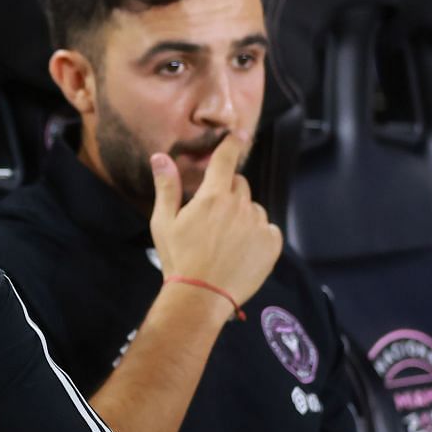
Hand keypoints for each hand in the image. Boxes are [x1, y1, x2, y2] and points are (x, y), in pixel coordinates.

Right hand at [149, 130, 281, 312]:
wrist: (201, 297)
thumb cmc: (178, 259)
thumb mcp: (164, 223)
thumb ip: (166, 187)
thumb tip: (160, 157)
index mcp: (212, 197)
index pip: (225, 160)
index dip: (231, 144)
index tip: (238, 134)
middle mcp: (239, 206)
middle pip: (240, 184)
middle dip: (229, 192)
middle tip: (214, 217)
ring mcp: (258, 224)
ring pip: (253, 208)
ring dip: (243, 216)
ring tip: (226, 241)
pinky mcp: (272, 243)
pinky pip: (268, 229)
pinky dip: (258, 235)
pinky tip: (241, 252)